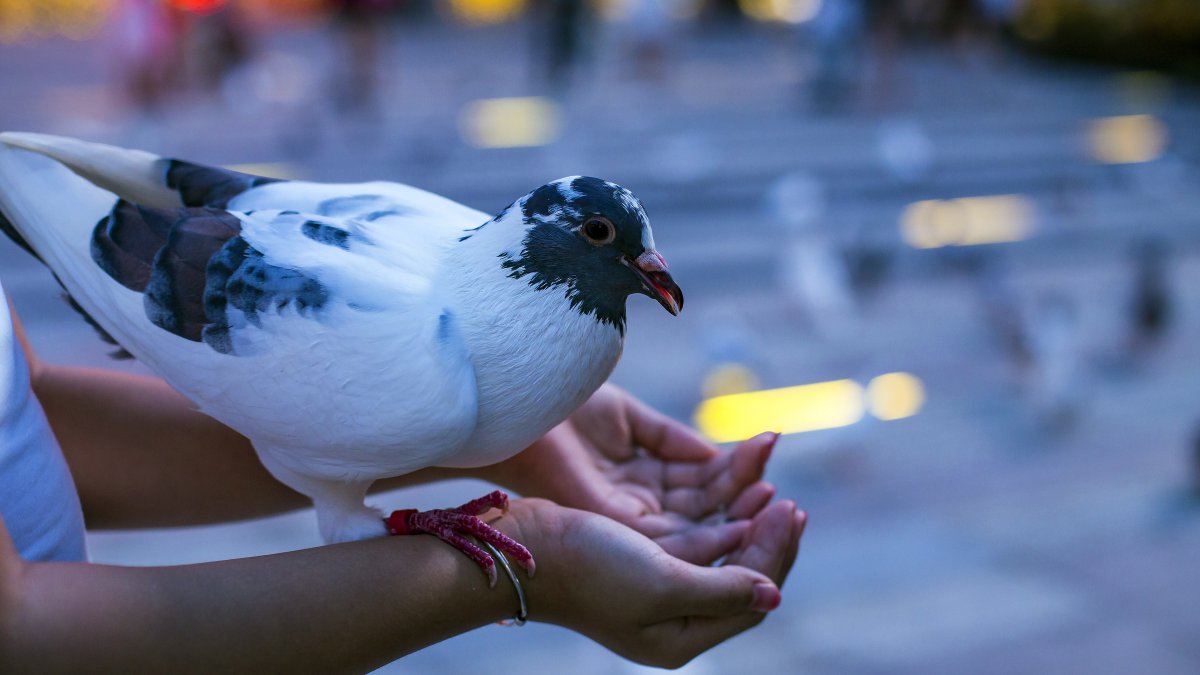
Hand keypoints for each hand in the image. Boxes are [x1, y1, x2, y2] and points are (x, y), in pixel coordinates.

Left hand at [487, 384, 779, 563]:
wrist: (527, 405)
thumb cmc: (568, 408)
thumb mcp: (634, 419)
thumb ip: (675, 440)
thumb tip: (717, 455)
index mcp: (646, 477)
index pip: (704, 481)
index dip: (740, 468)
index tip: (771, 442)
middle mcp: (642, 504)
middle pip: (708, 509)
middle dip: (747, 496)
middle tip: (782, 485)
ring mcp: (630, 519)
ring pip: (697, 529)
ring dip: (737, 516)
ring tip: (772, 496)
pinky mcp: (615, 527)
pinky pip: (672, 538)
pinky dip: (710, 531)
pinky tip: (740, 516)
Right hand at [496, 497, 805, 668]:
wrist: (527, 550)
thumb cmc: (590, 569)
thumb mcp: (662, 584)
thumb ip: (721, 589)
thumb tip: (774, 595)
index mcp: (682, 638)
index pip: (752, 599)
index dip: (776, 555)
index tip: (789, 509)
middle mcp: (674, 621)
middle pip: (741, 583)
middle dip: (769, 543)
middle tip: (790, 503)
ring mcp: (657, 594)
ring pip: (721, 562)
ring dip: (747, 529)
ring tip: (769, 496)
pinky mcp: (641, 567)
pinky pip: (696, 546)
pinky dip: (718, 524)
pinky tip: (728, 499)